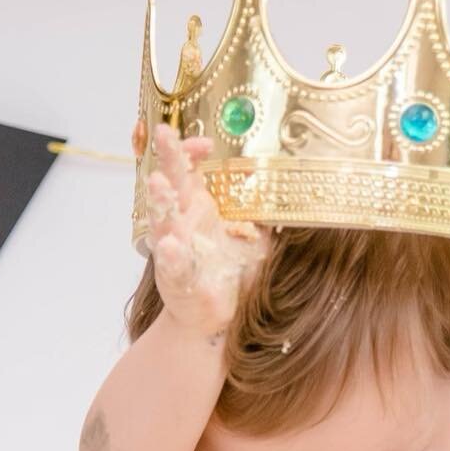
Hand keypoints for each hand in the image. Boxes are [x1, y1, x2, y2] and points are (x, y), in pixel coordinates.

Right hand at [144, 123, 268, 337]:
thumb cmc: (234, 271)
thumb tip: (291, 181)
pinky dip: (170, 256)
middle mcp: (182, 221)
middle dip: (167, 157)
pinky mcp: (177, 279)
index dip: (193, 151)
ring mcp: (175, 249)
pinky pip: (172, 266)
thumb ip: (264, 209)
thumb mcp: (258, 235)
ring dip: (160, 200)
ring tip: (159, 183)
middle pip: (171, 182)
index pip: (190, 168)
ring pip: (164, 220)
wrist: (218, 316)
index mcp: (199, 205)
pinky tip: (170, 245)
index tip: (207, 143)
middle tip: (163, 134)